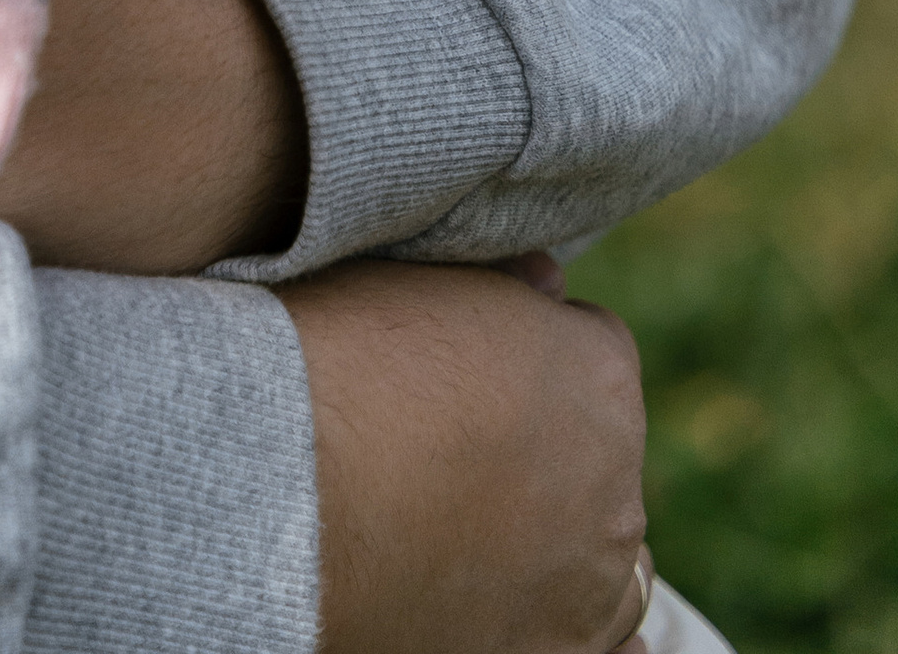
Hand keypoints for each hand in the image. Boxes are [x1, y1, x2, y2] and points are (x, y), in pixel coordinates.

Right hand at [285, 255, 650, 653]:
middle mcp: (618, 484)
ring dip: (569, 544)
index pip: (593, 350)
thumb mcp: (420, 280)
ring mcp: (591, 583)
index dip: (529, 354)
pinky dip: (581, 630)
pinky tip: (537, 611)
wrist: (280, 485)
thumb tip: (548, 284)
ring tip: (487, 533)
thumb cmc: (337, 362)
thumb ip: (506, 285)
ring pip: (615, 562)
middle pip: (604, 457)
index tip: (475, 370)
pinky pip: (617, 652)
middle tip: (463, 450)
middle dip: (551, 450)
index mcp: (598, 374)